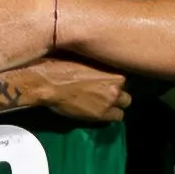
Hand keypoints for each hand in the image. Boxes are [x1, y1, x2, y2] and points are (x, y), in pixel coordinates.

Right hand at [2, 58, 130, 122]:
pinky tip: (99, 111)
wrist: (47, 82)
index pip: (125, 73)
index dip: (115, 78)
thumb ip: (97, 61)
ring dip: (116, 104)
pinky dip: (110, 115)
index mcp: (112, 65)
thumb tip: (99, 58)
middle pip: (127, 89)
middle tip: (105, 92)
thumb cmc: (60, 64)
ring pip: (125, 104)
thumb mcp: (83, 56)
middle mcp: (116, 82)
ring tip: (102, 103)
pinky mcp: (102, 113)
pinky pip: (117, 117)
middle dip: (118, 91)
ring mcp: (110, 99)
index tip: (106, 79)